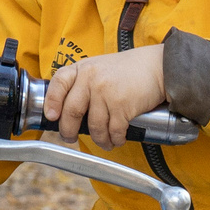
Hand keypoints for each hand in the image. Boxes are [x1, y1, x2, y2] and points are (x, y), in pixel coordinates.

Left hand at [48, 45, 164, 150]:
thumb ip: (83, 82)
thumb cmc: (128, 70)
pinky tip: (117, 139)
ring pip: (94, 126)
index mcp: (83, 68)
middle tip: (70, 138)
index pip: (59, 83)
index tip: (51, 117)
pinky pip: (113, 130)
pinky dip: (115, 139)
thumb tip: (66, 111)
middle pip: (72, 111)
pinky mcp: (122, 105)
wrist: (157, 67)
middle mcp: (91, 78)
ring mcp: (106, 92)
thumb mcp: (100, 67)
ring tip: (104, 142)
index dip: (52, 102)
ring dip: (99, 139)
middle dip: (68, 130)